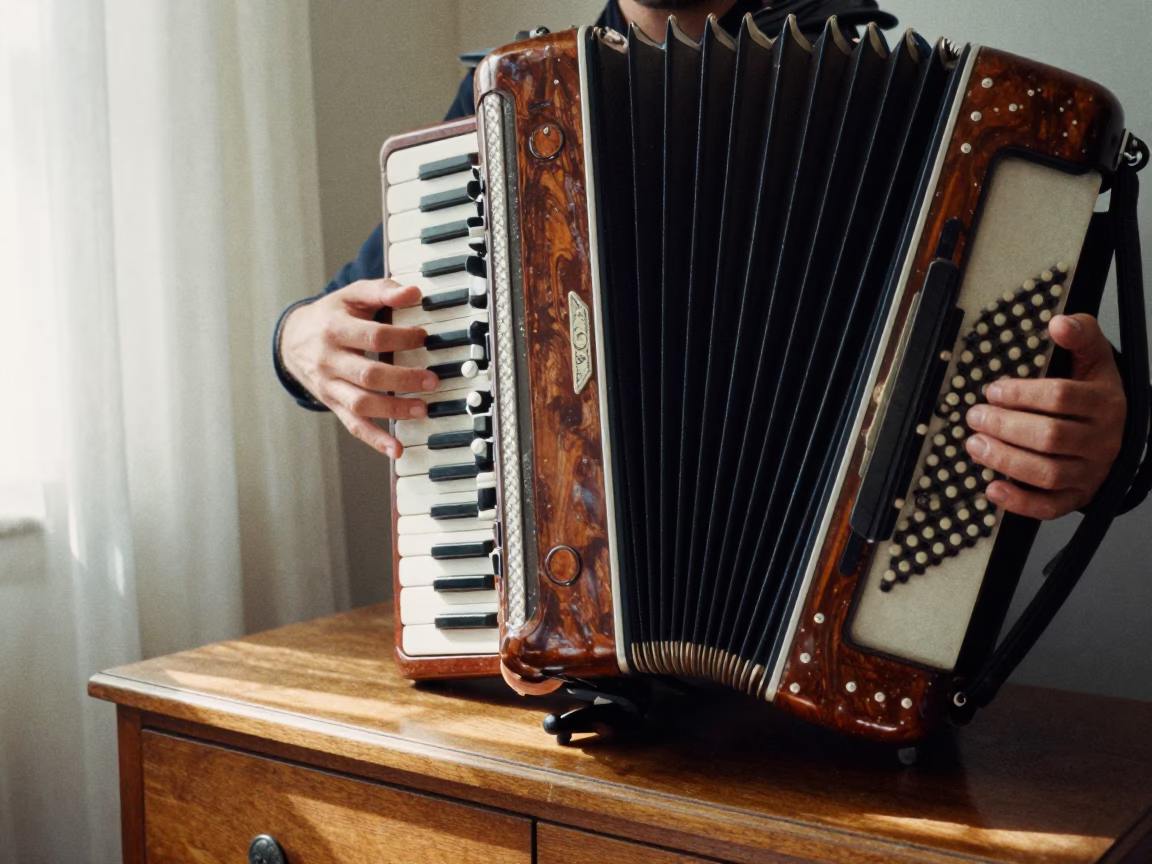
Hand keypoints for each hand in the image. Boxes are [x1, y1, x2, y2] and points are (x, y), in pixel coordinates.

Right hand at [279, 279, 436, 457]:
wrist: (292, 340)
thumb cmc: (330, 316)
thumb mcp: (351, 296)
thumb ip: (382, 290)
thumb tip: (414, 292)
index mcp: (335, 329)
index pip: (373, 337)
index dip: (401, 338)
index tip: (424, 337)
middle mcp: (329, 360)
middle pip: (368, 375)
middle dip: (403, 379)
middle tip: (432, 380)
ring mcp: (330, 386)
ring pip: (361, 404)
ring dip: (394, 410)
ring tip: (422, 409)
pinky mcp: (333, 405)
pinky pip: (354, 426)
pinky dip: (376, 440)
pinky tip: (397, 449)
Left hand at [964, 313, 1125, 519]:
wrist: (1121, 435)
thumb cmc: (1096, 395)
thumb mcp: (1095, 359)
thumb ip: (1080, 335)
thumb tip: (1059, 323)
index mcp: (1106, 404)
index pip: (1062, 398)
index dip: (1022, 394)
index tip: (993, 390)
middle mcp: (1102, 442)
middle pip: (1050, 437)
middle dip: (1005, 426)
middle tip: (975, 416)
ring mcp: (1090, 473)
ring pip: (1046, 473)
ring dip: (1004, 459)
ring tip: (974, 444)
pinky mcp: (1076, 498)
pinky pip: (1048, 507)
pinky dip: (1018, 502)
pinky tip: (992, 488)